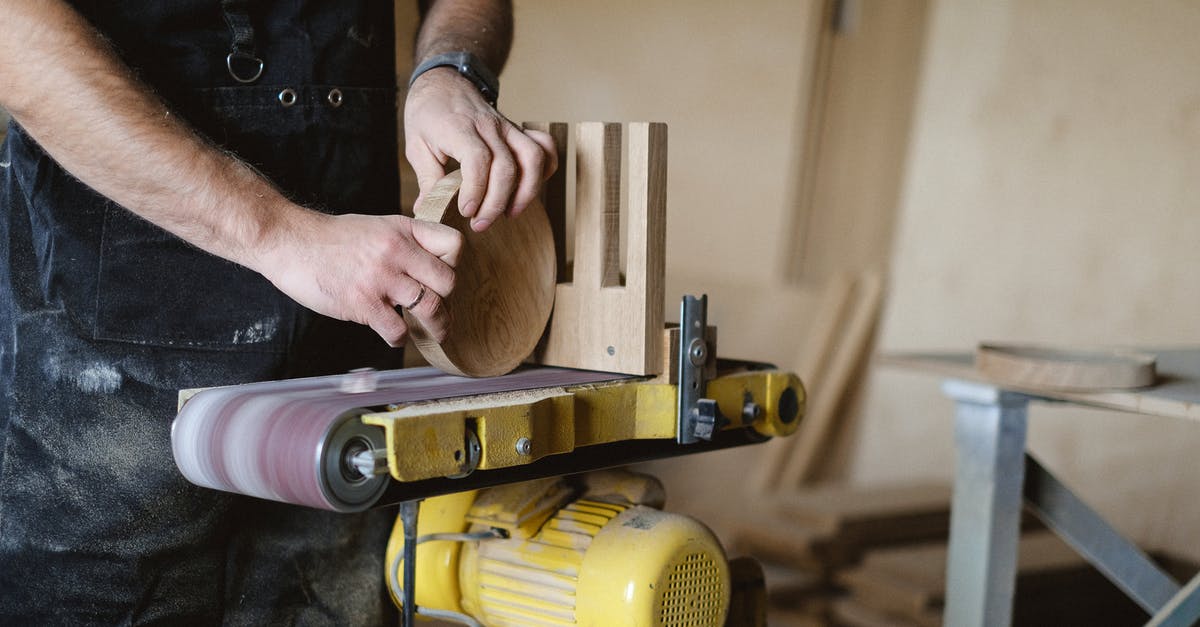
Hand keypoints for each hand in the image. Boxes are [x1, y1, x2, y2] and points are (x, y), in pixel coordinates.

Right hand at [256, 208, 464, 345]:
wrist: (289, 241)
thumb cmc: (332, 238)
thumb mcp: (377, 226)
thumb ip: (405, 243)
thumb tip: (430, 266)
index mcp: (404, 230)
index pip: (454, 244)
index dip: (455, 264)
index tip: (442, 278)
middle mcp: (397, 251)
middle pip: (448, 282)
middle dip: (449, 302)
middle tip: (442, 313)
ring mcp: (381, 278)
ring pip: (431, 308)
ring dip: (436, 327)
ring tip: (434, 333)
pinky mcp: (363, 303)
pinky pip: (398, 330)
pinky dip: (399, 338)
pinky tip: (393, 334)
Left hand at [404, 67, 556, 231]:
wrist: (443, 81)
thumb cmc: (428, 114)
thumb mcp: (415, 145)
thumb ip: (427, 178)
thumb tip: (428, 209)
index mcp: (458, 127)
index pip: (477, 159)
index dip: (476, 189)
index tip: (467, 210)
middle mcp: (488, 126)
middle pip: (506, 166)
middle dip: (496, 202)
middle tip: (480, 223)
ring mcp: (507, 127)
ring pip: (533, 157)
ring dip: (527, 190)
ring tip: (510, 212)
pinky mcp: (518, 130)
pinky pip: (545, 146)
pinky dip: (546, 169)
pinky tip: (530, 187)